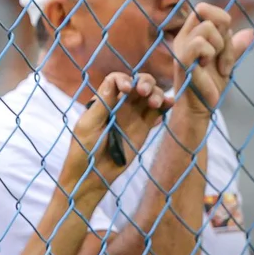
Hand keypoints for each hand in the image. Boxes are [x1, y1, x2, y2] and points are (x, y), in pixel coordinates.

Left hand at [61, 73, 172, 199]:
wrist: (94, 174)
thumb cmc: (84, 149)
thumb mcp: (89, 125)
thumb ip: (102, 104)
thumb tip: (113, 80)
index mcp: (103, 100)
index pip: (116, 80)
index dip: (124, 80)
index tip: (127, 90)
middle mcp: (120, 104)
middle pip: (137, 83)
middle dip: (144, 82)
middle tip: (144, 92)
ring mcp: (133, 115)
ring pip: (149, 95)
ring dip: (156, 93)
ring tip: (156, 103)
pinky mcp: (144, 128)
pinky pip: (157, 112)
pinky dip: (165, 105)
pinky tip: (169, 103)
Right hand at [171, 3, 253, 115]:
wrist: (201, 107)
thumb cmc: (209, 85)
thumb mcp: (226, 63)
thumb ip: (235, 48)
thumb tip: (252, 33)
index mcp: (190, 34)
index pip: (204, 8)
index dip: (221, 18)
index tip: (225, 41)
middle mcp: (182, 37)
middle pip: (205, 11)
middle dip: (223, 33)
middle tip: (222, 57)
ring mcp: (180, 47)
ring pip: (207, 28)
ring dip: (220, 48)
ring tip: (217, 67)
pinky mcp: (181, 60)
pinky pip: (199, 43)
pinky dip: (210, 55)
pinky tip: (207, 68)